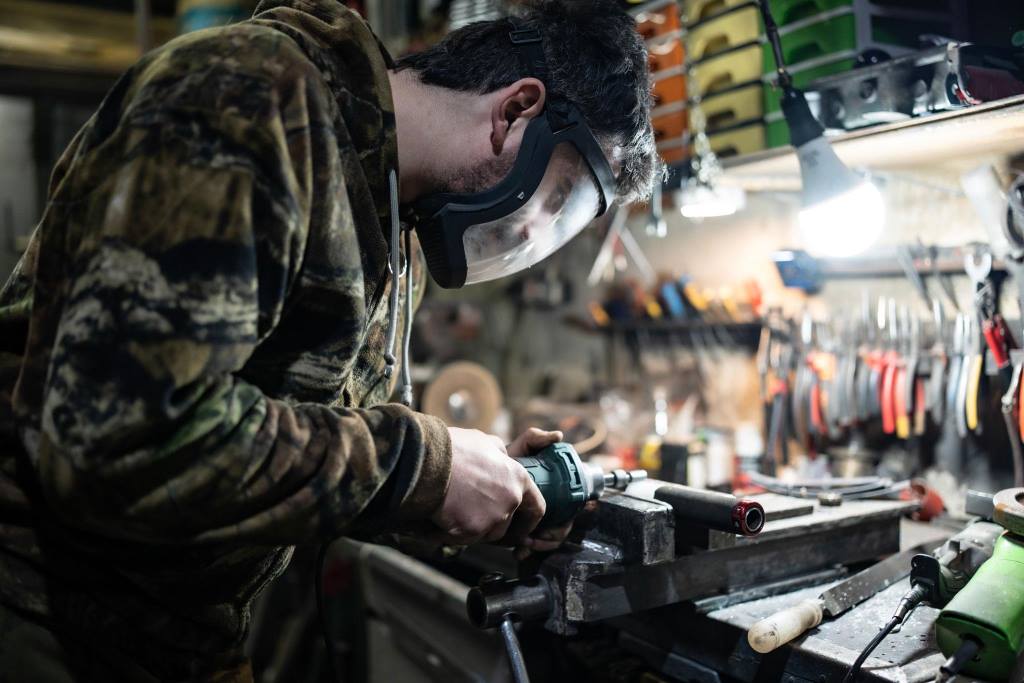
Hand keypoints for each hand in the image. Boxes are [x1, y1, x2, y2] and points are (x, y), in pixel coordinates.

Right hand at [431, 427, 544, 544]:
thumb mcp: (485, 442)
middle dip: (491, 522)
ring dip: (473, 528)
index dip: (530, 519)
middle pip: (506, 525)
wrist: (428, 463)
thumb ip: (499, 455)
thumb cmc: (455, 449)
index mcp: (518, 479)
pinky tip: (442, 517)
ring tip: (455, 509)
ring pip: (486, 534)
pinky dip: (454, 533)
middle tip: (471, 512)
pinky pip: (465, 539)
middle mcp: (510, 501)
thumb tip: (501, 457)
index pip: (537, 507)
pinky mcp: (471, 531)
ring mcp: (492, 519)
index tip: (522, 525)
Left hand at [505, 428, 573, 559]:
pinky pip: (532, 546)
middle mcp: (550, 507)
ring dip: (539, 546)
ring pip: (547, 540)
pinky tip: (519, 552)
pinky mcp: (522, 530)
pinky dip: (528, 551)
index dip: (561, 525)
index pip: (568, 511)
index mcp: (555, 491)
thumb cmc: (504, 462)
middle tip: (533, 541)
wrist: (478, 476)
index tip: (549, 529)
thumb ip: (535, 438)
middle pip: (560, 529)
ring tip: (523, 546)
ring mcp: (537, 519)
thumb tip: (557, 436)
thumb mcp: (519, 449)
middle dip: (548, 539)